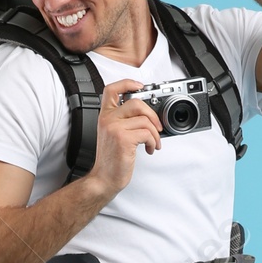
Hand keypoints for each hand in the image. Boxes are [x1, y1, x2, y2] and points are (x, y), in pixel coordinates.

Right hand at [88, 76, 161, 198]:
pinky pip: (147, 133)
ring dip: (155, 133)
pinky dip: (153, 142)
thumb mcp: (113, 135)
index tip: (140, 86)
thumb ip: (124, 121)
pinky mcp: (123, 139)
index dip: (127, 83)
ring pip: (145, 120)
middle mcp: (108, 119)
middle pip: (136, 102)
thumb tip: (148, 115)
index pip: (112, 90)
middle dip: (152, 114)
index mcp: (105, 116)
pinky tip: (149, 149)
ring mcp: (115, 128)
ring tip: (153, 143)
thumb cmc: (111, 160)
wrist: (104, 179)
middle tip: (157, 127)